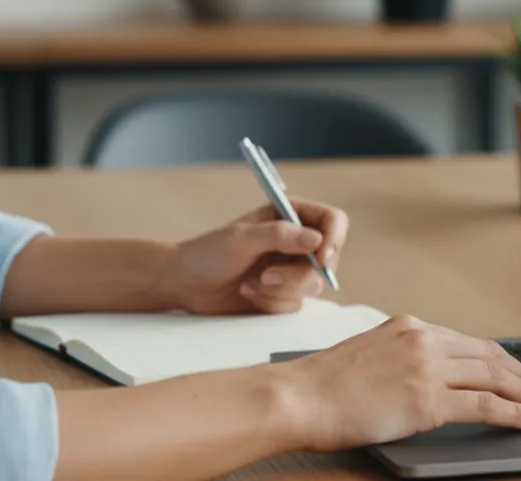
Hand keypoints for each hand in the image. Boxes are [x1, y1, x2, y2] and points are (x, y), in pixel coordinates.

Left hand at [162, 198, 347, 315]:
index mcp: (289, 215)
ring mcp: (291, 268)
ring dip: (280, 290)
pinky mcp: (284, 293)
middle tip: (266, 277)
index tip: (321, 258)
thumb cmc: (208, 253)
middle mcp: (296, 240)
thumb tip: (317, 239)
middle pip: (327, 259)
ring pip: (312, 286)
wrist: (186, 283)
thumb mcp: (241, 239)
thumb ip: (279, 236)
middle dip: (296, 275)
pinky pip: (295, 304)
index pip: (332, 221)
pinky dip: (272, 303)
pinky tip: (248, 293)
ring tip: (249, 284)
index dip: (334, 239)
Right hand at [275, 315, 520, 452]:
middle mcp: (422, 340)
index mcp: (408, 326)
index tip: (517, 372)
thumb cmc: (321, 385)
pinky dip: (516, 413)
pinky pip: (487, 406)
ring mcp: (427, 369)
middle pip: (490, 356)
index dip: (501, 359)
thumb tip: (425, 378)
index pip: (468, 341)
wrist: (298, 396)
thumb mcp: (367, 356)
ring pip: (495, 378)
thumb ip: (400, 359)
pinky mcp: (427, 401)